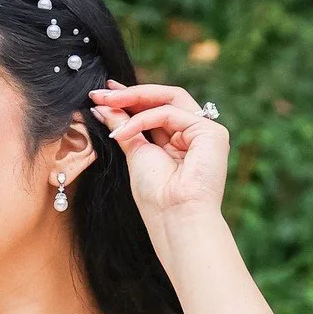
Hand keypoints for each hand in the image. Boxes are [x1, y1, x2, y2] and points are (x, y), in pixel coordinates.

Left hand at [88, 81, 229, 234]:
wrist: (174, 220)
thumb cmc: (157, 199)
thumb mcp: (135, 155)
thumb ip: (124, 129)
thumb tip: (103, 108)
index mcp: (180, 142)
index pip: (156, 110)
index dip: (130, 100)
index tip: (103, 95)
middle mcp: (195, 135)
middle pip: (164, 99)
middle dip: (131, 94)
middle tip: (101, 92)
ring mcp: (206, 132)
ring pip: (169, 99)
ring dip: (134, 98)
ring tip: (106, 102)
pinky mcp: (211, 133)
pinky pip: (170, 113)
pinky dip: (143, 118)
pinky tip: (122, 130)